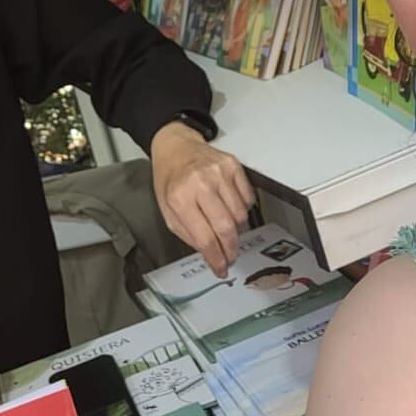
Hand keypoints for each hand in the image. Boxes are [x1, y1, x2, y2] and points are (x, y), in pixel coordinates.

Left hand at [151, 121, 254, 277]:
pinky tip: (231, 208)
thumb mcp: (168, 211)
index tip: (221, 267)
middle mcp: (201, 183)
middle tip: (230, 256)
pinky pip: (248, 198)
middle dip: (231, 249)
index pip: (205, 238)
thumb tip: (211, 254)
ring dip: (237, 229)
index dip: (216, 258)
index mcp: (180, 198)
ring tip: (227, 228)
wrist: (176, 147)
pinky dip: (243, 209)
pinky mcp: (233, 166)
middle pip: (226, 228)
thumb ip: (189, 234)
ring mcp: (219, 173)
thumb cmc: (170, 178)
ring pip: (241, 215)